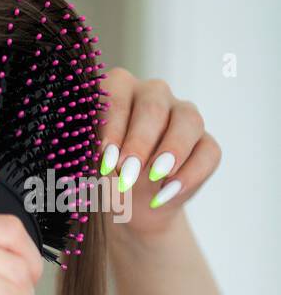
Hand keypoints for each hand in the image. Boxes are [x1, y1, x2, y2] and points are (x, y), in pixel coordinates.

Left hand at [98, 67, 221, 234]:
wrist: (126, 205)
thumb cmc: (99, 175)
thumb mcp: (87, 166)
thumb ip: (91, 154)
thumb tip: (96, 154)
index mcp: (118, 90)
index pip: (116, 93)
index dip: (112, 126)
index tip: (104, 158)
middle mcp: (153, 95)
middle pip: (154, 106)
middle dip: (140, 141)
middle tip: (127, 171)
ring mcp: (184, 116)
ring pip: (188, 121)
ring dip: (171, 150)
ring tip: (155, 176)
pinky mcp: (205, 143)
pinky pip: (208, 151)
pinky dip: (189, 174)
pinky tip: (167, 193)